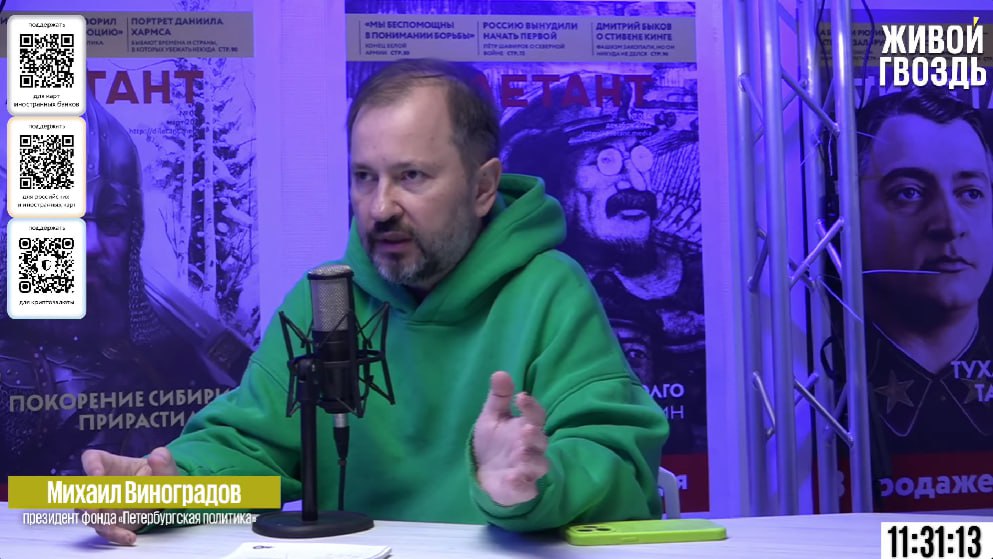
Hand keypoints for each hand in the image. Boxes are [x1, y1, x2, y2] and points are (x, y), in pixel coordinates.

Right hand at [79, 446, 177, 544]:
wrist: (162, 496)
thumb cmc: (159, 476)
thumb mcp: (165, 467)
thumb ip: (163, 461)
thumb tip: (156, 456)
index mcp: (112, 464)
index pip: (92, 458)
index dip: (90, 466)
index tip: (98, 476)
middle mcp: (101, 484)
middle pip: (85, 491)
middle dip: (88, 502)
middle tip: (96, 510)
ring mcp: (102, 504)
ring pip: (88, 514)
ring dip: (99, 521)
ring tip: (114, 526)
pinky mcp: (107, 521)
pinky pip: (104, 530)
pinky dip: (115, 534)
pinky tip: (130, 536)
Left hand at [472, 371, 549, 506]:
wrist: (483, 472)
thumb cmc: (494, 441)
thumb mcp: (493, 417)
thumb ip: (499, 397)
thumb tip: (500, 373)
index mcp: (526, 427)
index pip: (536, 415)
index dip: (531, 407)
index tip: (520, 397)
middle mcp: (531, 448)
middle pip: (542, 441)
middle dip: (535, 436)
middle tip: (525, 430)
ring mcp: (528, 469)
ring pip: (539, 465)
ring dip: (531, 460)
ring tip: (519, 454)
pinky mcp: (522, 489)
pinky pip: (526, 489)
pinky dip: (520, 485)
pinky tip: (510, 478)